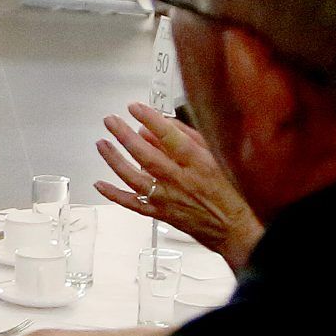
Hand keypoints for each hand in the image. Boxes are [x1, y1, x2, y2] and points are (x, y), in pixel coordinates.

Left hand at [93, 103, 264, 270]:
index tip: (135, 107)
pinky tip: (100, 184)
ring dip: (114, 159)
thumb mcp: (217, 157)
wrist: (235, 229)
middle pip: (146, 155)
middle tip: (110, 120)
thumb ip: (190, 138)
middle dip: (124, 135)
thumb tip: (163, 125)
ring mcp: (168, 199)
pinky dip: (114, 194)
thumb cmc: (230, 191)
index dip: (149, 119)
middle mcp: (180, 180)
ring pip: (134, 177)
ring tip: (102, 143)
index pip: (169, 136)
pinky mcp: (161, 214)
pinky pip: (133, 204)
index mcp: (197, 163)